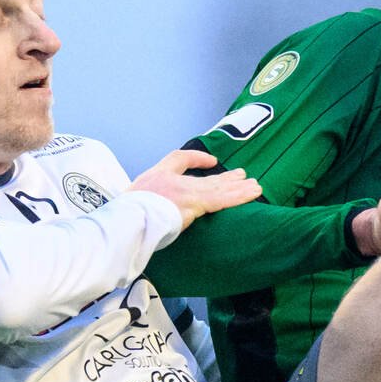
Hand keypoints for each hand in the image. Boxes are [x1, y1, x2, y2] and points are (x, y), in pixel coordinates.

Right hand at [129, 149, 261, 228]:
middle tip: (243, 176)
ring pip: (218, 188)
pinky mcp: (194, 204)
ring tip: (255, 186)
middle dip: (226, 178)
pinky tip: (251, 193)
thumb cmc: (125, 216)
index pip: (178, 160)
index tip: (211, 163)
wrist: (125, 221)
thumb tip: (158, 207)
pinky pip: (222, 200)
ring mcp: (185, 193)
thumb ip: (146, 201)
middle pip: (206, 178)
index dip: (196, 159)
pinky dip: (239, 196)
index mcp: (157, 177)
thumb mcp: (130, 201)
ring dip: (238, 187)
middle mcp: (174, 181)